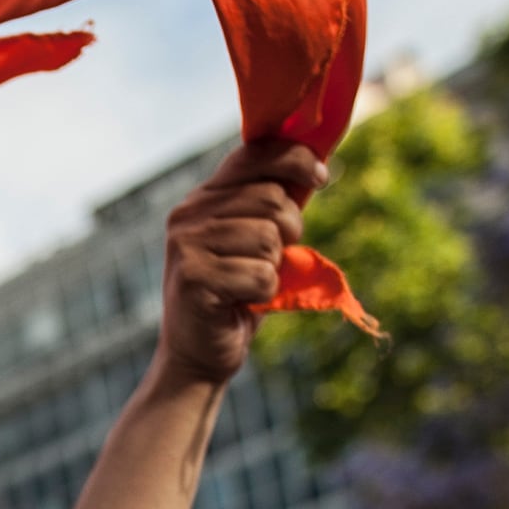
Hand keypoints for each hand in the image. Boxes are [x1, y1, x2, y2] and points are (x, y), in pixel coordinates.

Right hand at [149, 139, 326, 386]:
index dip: (296, 159)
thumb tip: (315, 170)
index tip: (321, 177)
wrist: (198, 355)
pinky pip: (261, 274)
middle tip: (272, 259)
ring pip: (268, 238)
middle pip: (270, 198)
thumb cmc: (235, 296)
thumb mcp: (254, 242)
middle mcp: (188, 214)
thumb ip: (271, 207)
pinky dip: (265, 293)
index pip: (254, 154)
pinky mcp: (193, 278)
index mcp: (203, 198)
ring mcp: (186, 245)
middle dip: (288, 230)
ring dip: (274, 267)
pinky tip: (242, 302)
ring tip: (250, 283)